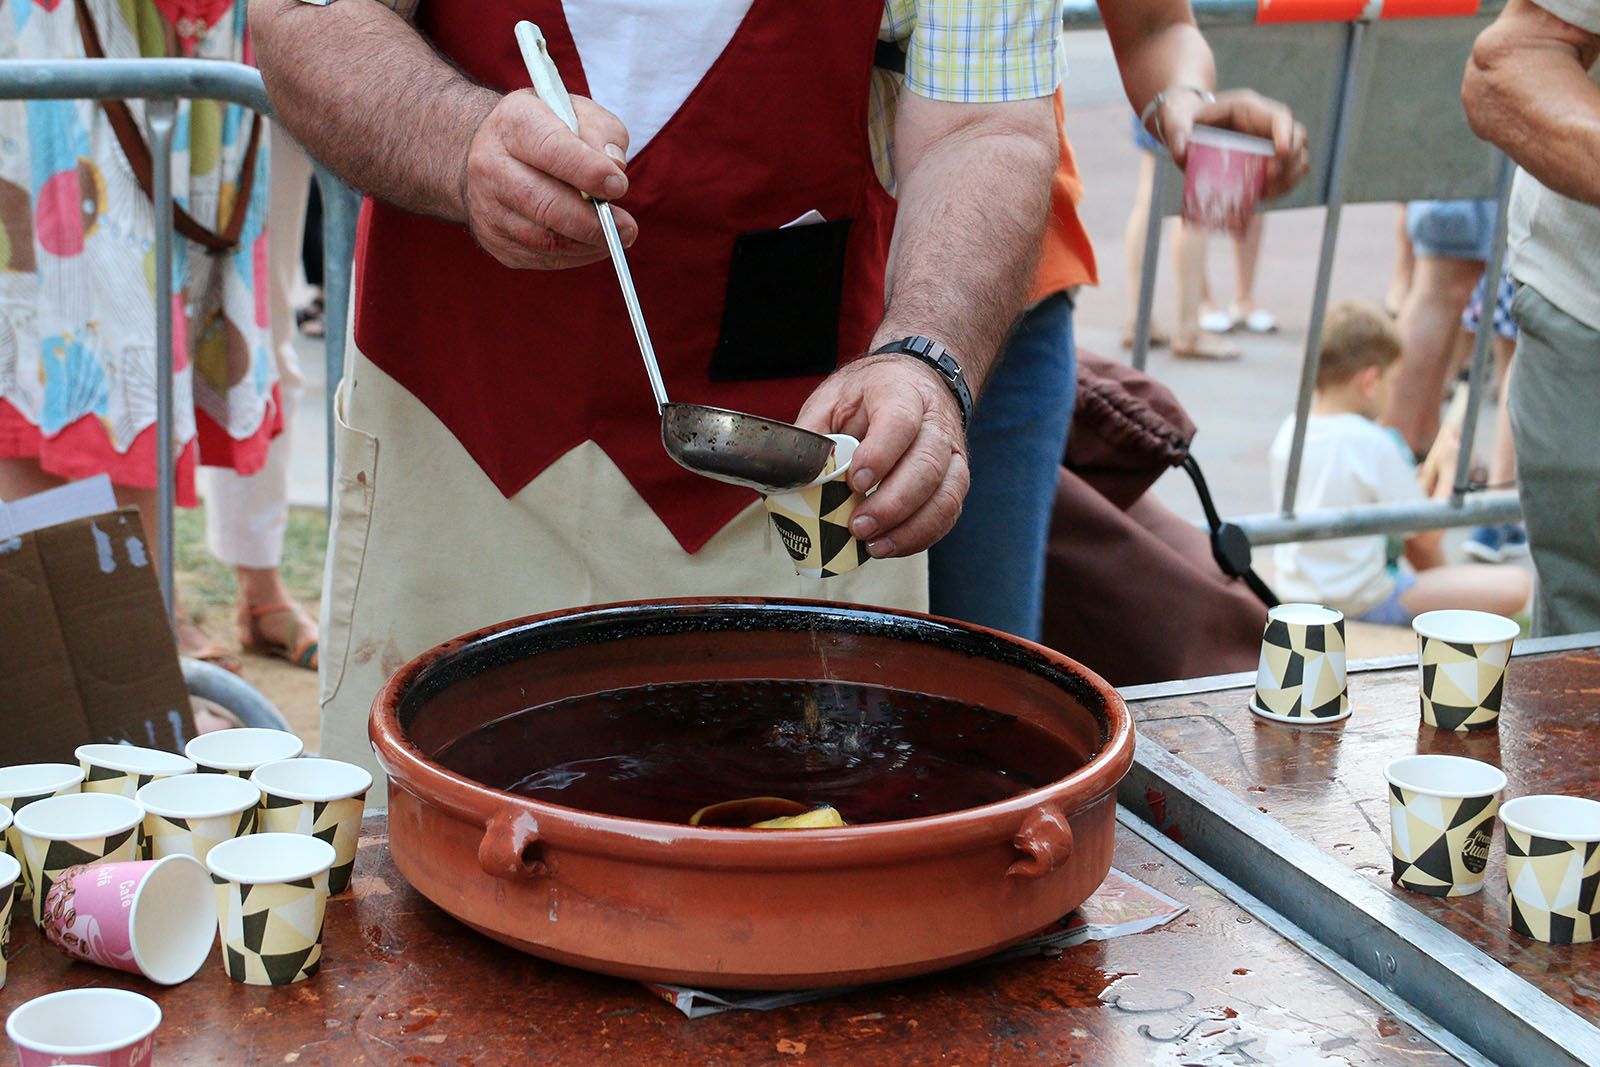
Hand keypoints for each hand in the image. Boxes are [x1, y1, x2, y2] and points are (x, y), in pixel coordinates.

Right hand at [462, 90, 637, 268]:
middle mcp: (491, 164)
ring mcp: (487, 206)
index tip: (619, 186)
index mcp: (514, 123)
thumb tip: (614, 166)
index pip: (550, 149)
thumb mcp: (579, 112)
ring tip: (616, 236)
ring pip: (542, 239)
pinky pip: (540, 258)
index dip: (588, 171)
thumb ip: (602, 132)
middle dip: (592, 222)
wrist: (495, 150)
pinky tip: (593, 243)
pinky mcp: (493, 239)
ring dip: (587, 244)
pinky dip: (575, 256)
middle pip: (543, 203)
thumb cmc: (549, 130)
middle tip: (627, 228)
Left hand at [794, 355, 969, 558]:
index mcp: (899, 392)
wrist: (912, 382)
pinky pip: (949, 512)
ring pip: (946, 494)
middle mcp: (934, 421)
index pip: (900, 422)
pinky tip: (891, 545)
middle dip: (892, 504)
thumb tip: (796, 478)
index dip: (880, 455)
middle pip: (927, 466)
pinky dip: (921, 535)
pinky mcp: (956, 477)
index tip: (855, 482)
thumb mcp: (831, 400)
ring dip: (910, 528)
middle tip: (857, 527)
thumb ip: (813, 436)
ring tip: (874, 546)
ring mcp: (951, 451)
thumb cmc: (867, 396)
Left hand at [1161, 88, 1310, 200]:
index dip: (1286, 134)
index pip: (1280, 116)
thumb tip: (1181, 153)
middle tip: (1268, 179)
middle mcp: (1265, 124)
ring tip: (1265, 192)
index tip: (1280, 152)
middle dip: (1289, 161)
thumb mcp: (1177, 121)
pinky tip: (1263, 196)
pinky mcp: (1267, 161)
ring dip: (1289, 178)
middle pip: (1297, 137)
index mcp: (1248, 109)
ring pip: (1297, 158)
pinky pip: (1287, 174)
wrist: (1189, 126)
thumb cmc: (1185, 120)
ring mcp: (1270, 142)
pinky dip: (1281, 187)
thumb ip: (1177, 132)